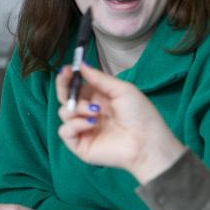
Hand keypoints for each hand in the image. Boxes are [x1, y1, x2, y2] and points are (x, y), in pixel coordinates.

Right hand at [55, 64, 185, 183]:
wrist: (146, 141)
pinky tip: (91, 124)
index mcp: (97, 99)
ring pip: (64, 113)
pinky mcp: (79, 145)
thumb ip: (99, 78)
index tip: (67, 69)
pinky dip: (75, 124)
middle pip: (65, 98)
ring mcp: (82, 129)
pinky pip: (64, 131)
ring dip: (77, 108)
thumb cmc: (139, 115)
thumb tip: (82, 65)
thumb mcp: (122, 90)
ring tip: (95, 111)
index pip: (76, 87)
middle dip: (63, 86)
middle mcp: (88, 113)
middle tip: (66, 77)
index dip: (69, 78)